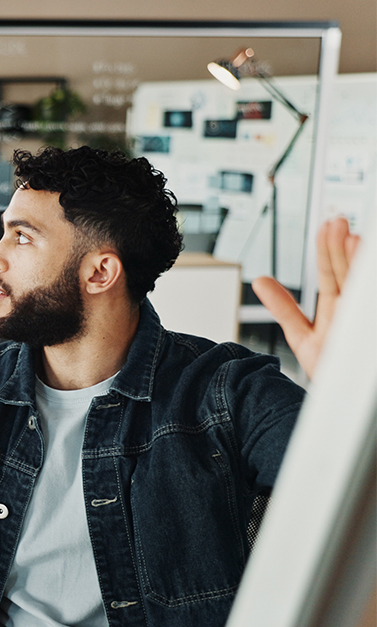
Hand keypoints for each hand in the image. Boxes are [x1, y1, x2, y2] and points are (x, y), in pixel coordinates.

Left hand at [253, 217, 360, 378]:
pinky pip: (369, 312)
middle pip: (350, 276)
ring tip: (356, 240)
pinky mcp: (368, 339)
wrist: (344, 405)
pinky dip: (368, 295)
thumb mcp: (304, 337)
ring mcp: (364, 325)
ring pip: (364, 290)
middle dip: (344, 250)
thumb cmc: (331, 369)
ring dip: (359, 266)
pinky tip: (367, 280)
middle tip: (338, 222)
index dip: (330, 250)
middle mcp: (355, 313)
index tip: (326, 225)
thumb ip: (284, 309)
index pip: (333, 274)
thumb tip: (260, 281)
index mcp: (339, 309)